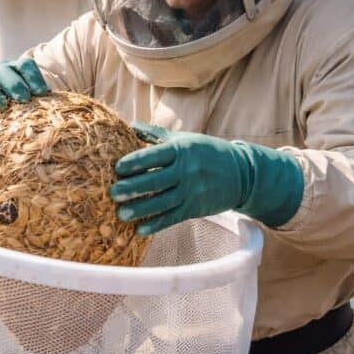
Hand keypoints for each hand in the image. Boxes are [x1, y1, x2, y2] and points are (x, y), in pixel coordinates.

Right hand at [0, 58, 48, 141]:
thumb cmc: (3, 111)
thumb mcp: (19, 106)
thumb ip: (35, 104)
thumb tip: (57, 112)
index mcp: (17, 72)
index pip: (28, 65)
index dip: (36, 76)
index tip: (44, 93)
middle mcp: (4, 70)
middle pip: (18, 67)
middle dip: (28, 81)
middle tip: (33, 96)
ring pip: (1, 72)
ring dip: (13, 85)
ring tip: (21, 100)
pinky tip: (1, 105)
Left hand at [110, 120, 303, 234]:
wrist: (242, 173)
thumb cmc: (206, 152)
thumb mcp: (184, 139)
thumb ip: (155, 134)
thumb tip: (129, 124)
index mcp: (181, 150)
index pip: (153, 156)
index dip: (134, 162)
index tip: (116, 168)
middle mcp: (186, 170)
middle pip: (154, 181)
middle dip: (132, 188)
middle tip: (112, 193)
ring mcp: (192, 190)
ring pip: (162, 202)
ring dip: (140, 209)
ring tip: (120, 214)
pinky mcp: (196, 208)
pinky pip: (173, 217)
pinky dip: (156, 224)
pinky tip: (140, 229)